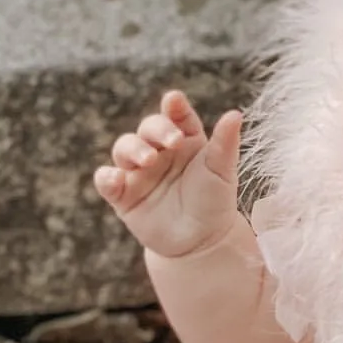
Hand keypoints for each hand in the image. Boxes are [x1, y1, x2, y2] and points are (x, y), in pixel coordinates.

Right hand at [94, 90, 240, 258]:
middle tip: (172, 141)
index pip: (176, 116)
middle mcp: (159, 151)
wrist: (201, 242)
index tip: (174, 100)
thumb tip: (235, 114)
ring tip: (148, 159)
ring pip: (124, 148)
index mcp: (184, 139)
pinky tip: (115, 178)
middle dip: (156, 129)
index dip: (174, 106)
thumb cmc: (214, 202)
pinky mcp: (122, 195)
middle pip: (148, 128)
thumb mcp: (222, 172)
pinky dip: (106, 177)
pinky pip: (106, 180)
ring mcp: (138, 172)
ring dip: (133, 149)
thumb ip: (225, 143)